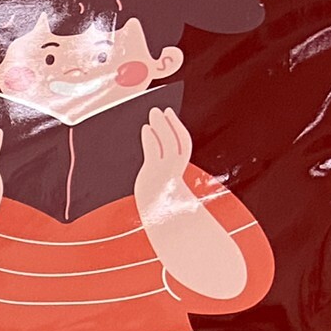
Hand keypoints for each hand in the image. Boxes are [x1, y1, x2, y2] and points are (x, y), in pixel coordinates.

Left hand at [134, 106, 196, 221]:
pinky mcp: (154, 173)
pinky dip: (152, 138)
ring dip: (161, 125)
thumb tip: (160, 170)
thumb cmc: (161, 207)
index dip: (177, 128)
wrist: (159, 221)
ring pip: (167, 142)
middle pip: (177, 139)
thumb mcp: (162, 189)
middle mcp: (175, 168)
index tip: (170, 116)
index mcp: (178, 170)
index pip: (183, 144)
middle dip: (170, 123)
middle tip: (162, 109)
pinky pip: (154, 151)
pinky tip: (147, 128)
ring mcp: (166, 170)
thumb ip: (163, 177)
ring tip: (153, 113)